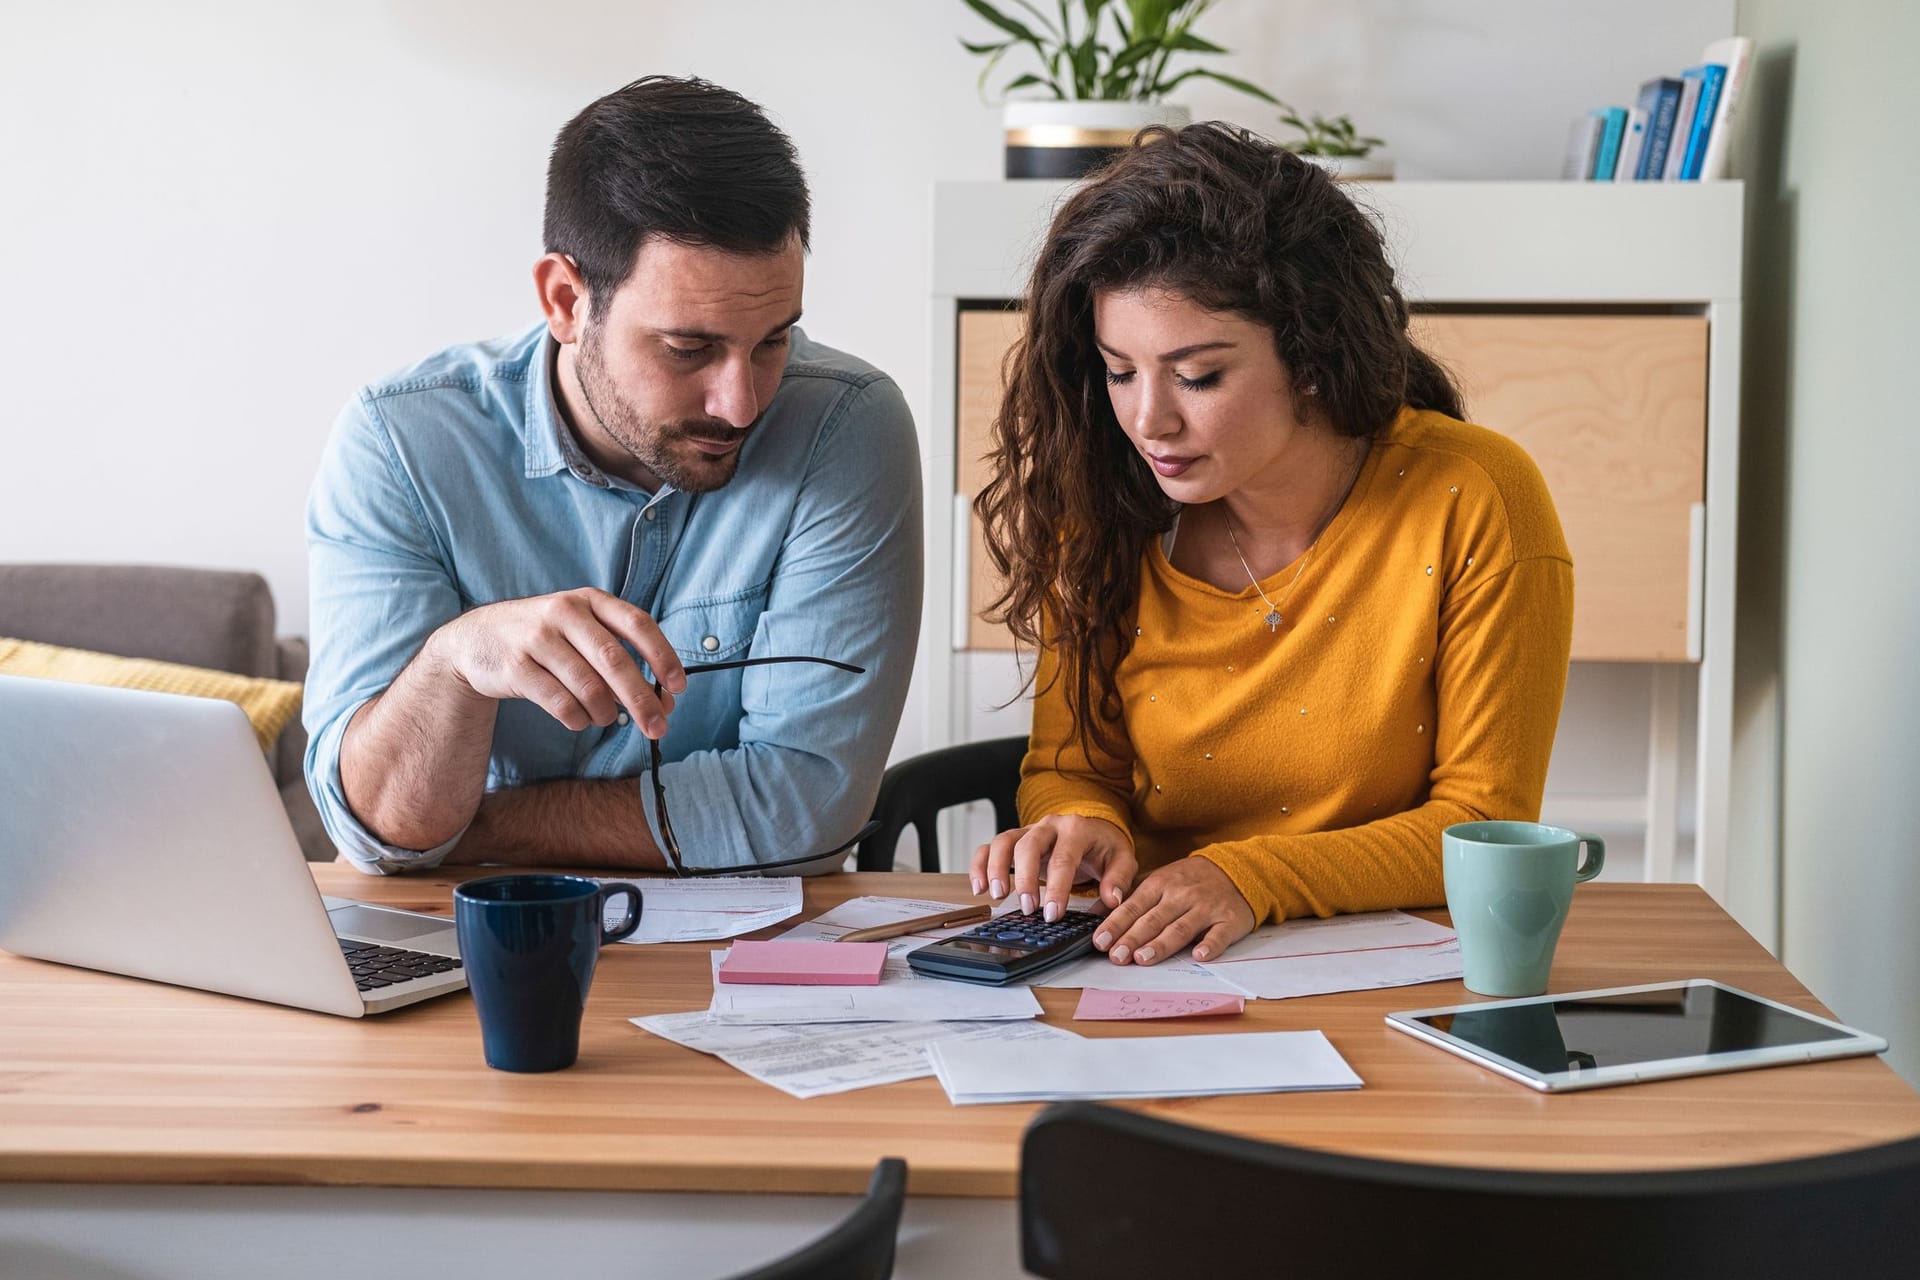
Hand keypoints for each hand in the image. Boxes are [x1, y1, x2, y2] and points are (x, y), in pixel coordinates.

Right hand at [428, 588, 686, 736]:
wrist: (475, 639)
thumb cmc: (544, 639)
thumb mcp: (580, 630)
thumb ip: (620, 657)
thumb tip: (664, 701)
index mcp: (589, 600)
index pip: (637, 623)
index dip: (663, 655)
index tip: (679, 686)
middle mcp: (564, 612)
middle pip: (615, 660)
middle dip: (642, 699)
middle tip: (659, 727)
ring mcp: (537, 638)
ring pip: (588, 686)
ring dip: (606, 713)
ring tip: (607, 719)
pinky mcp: (515, 667)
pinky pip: (560, 703)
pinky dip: (577, 718)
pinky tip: (579, 719)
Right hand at [970, 815, 1135, 921]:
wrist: (1094, 829)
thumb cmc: (1105, 847)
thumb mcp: (1122, 859)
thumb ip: (1118, 879)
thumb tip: (1112, 899)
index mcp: (1076, 829)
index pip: (1063, 857)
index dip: (1057, 887)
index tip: (1053, 913)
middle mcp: (1049, 825)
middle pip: (1028, 846)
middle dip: (1025, 879)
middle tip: (1028, 909)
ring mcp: (1028, 830)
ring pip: (1004, 841)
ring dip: (996, 869)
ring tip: (998, 896)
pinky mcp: (1015, 839)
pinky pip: (990, 846)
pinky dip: (980, 865)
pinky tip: (979, 888)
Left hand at [1093, 856, 1254, 964]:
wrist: (1236, 869)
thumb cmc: (1189, 880)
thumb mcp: (1157, 880)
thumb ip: (1129, 896)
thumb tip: (1094, 913)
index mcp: (1160, 884)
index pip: (1133, 907)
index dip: (1115, 924)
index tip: (1100, 940)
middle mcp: (1181, 895)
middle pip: (1153, 920)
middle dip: (1132, 938)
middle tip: (1116, 956)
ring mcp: (1206, 907)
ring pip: (1181, 928)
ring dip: (1161, 944)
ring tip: (1143, 958)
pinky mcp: (1229, 920)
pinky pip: (1219, 934)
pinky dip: (1210, 945)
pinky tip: (1199, 955)